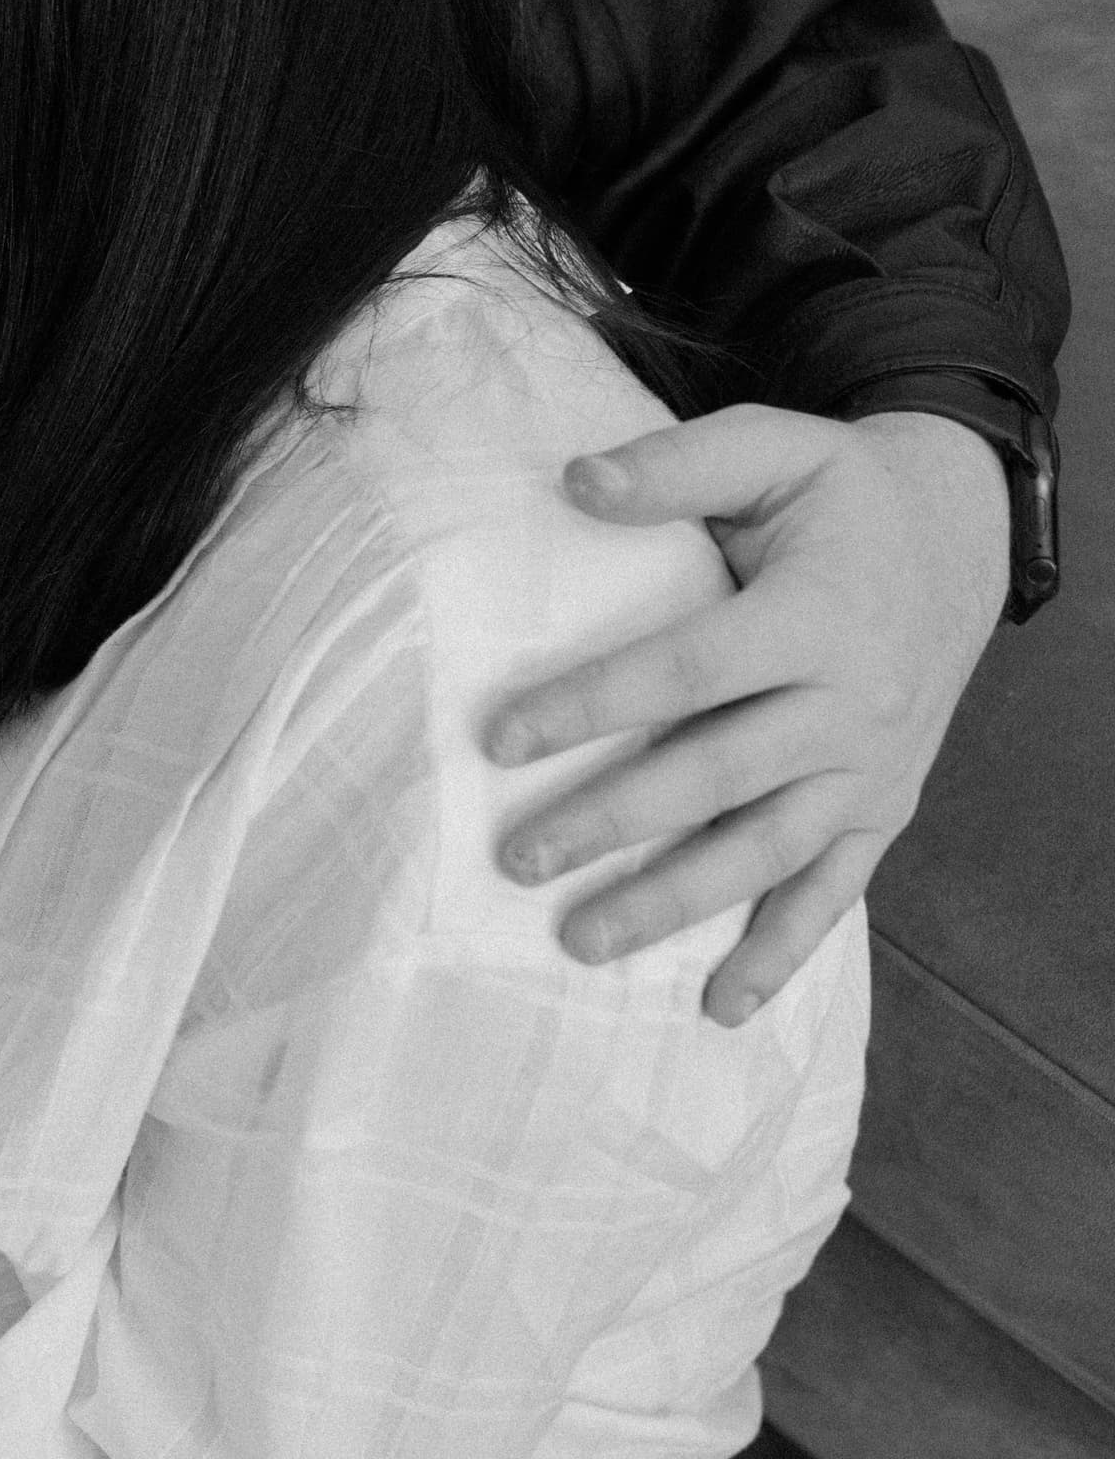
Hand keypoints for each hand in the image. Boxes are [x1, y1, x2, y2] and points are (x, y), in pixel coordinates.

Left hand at [488, 406, 1006, 1026]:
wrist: (959, 536)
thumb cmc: (839, 496)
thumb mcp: (776, 449)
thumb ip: (679, 465)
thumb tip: (574, 479)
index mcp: (816, 614)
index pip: (689, 668)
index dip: (593, 703)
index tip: (498, 739)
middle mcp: (851, 702)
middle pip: (719, 774)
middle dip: (615, 822)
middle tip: (517, 860)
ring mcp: (869, 767)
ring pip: (767, 850)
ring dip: (676, 905)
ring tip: (581, 944)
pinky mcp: (882, 809)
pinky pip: (832, 892)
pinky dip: (781, 954)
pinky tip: (719, 1008)